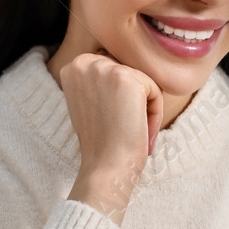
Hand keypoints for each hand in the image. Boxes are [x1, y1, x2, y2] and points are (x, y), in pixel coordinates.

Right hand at [59, 50, 162, 224]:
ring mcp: (103, 67)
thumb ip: (99, 81)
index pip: (114, 69)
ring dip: (145, 109)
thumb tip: (120, 70)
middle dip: (134, 102)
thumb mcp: (88, 102)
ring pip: (143, 81)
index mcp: (73, 66)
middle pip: (129, 72)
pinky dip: (154, 113)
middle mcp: (84, 61)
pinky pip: (154, 89)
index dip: (119, 99)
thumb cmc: (101, 141)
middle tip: (125, 129)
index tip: (114, 122)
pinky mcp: (124, 77)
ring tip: (133, 131)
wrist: (105, 166)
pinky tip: (140, 130)